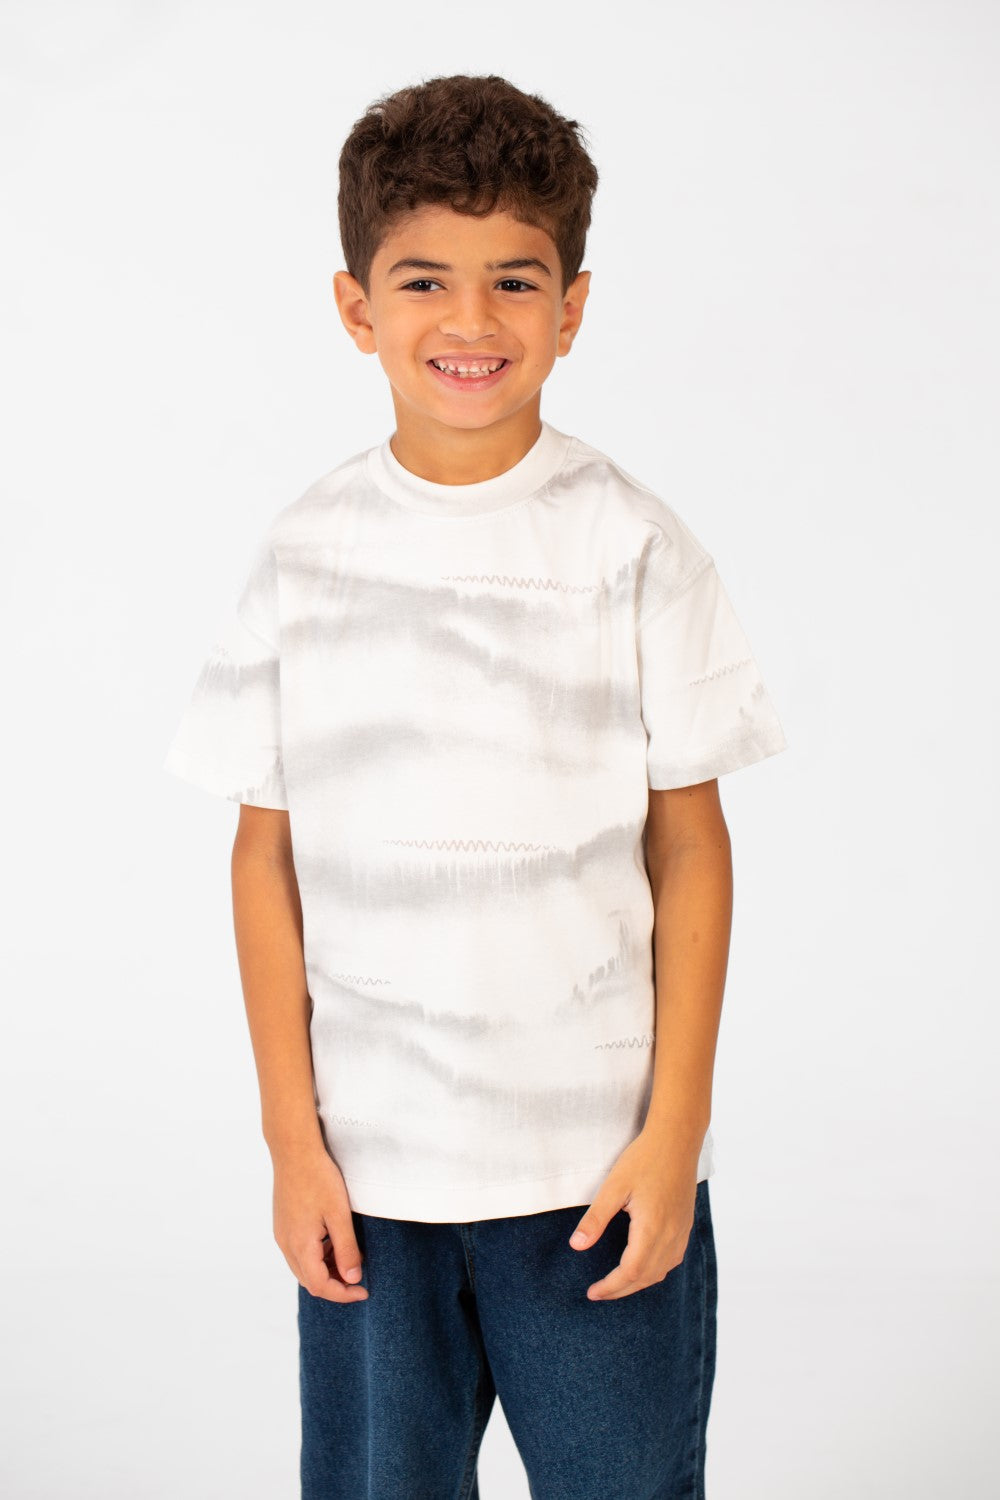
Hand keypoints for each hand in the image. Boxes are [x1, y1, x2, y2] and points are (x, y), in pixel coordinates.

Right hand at [272, 1143, 368, 1302]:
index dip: (342, 1294)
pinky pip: (299, 1252)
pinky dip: (317, 1256)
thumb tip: (352, 1278)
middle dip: (335, 1285)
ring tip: (349, 1258)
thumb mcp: (339, 1214)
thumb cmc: (318, 1178)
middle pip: (309, 1281)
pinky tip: (333, 1242)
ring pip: (303, 1267)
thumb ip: (346, 1249)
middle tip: (358, 1278)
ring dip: (326, 1270)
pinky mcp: (283, 1224)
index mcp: (300, 1245)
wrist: (294, 1150)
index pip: (320, 1286)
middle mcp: (286, 1244)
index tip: (363, 1290)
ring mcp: (282, 1234)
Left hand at [568, 1130, 698, 1300]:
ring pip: (661, 1271)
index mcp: (652, 1227)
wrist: (677, 1139)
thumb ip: (596, 1218)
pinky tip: (643, 1266)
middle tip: (599, 1293)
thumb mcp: (614, 1186)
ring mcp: (681, 1231)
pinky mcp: (685, 1224)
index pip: (631, 1272)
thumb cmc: (644, 1158)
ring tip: (617, 1283)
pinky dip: (655, 1271)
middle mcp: (671, 1234)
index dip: (611, 1287)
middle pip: (646, 1277)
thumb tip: (576, 1246)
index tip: (592, 1292)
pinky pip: (672, 1259)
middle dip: (621, 1290)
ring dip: (638, 1283)